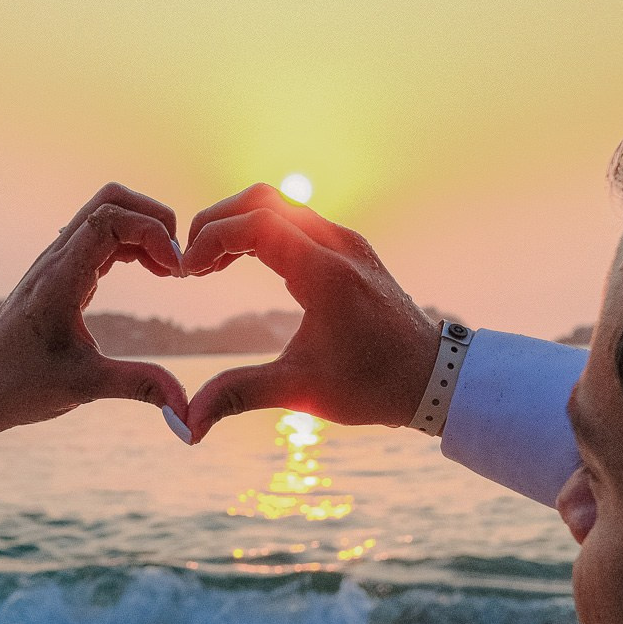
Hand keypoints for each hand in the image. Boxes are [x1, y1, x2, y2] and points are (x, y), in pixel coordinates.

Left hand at [0, 183, 190, 472]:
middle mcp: (56, 260)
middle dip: (154, 218)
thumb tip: (185, 409)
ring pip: (106, 215)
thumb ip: (137, 386)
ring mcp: (57, 264)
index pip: (110, 218)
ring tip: (171, 270)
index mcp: (59, 277)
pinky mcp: (61, 275)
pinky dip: (133, 244)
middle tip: (179, 262)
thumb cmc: (18, 386)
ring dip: (144, 230)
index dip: (152, 231)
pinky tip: (153, 273)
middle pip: (110, 201)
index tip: (176, 271)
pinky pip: (102, 238)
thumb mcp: (83, 386)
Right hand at [182, 183, 438, 441]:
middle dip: (217, 221)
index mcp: (326, 274)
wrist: (434, 377)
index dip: (212, 239)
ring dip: (238, 223)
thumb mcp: (302, 391)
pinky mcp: (350, 249)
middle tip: (191, 260)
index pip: (255, 224)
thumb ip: (239, 395)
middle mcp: (338, 246)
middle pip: (263, 199)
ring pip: (280, 204)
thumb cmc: (373, 386)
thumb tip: (188, 424)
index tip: (189, 273)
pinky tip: (243, 261)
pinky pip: (297, 219)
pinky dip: (262, 229)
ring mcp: (347, 243)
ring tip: (210, 264)